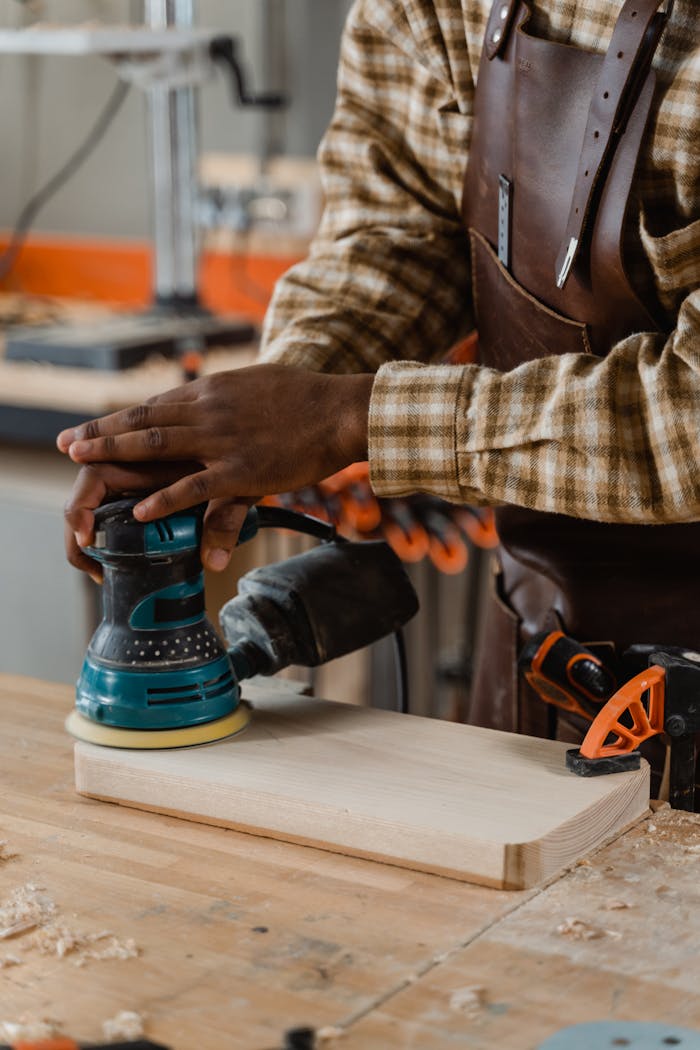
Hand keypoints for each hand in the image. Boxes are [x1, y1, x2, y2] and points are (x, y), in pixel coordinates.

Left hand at [58, 364, 373, 572]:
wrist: (341, 409)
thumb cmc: (308, 396)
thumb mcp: (260, 382)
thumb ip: (232, 395)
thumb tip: (217, 399)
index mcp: (214, 389)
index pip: (156, 403)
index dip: (121, 417)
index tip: (94, 426)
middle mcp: (209, 410)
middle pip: (144, 419)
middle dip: (102, 432)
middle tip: (68, 444)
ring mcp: (223, 440)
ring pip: (157, 444)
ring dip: (114, 452)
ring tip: (81, 462)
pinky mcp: (242, 470)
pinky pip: (194, 486)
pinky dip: (163, 498)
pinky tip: (139, 509)